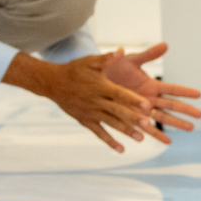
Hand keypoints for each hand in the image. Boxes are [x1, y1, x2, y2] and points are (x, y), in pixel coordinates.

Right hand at [4, 52, 154, 152]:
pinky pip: (98, 133)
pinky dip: (109, 141)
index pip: (119, 94)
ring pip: (111, 123)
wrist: (52, 83)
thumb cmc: (75, 70)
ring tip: (141, 139)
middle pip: (118, 110)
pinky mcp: (86, 120)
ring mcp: (91, 112)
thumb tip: (121, 51)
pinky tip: (121, 150)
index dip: (133, 100)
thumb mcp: (90, 61)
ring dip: (125, 131)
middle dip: (133, 118)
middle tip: (149, 125)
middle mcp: (97, 101)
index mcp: (101, 86)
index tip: (147, 105)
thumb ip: (106, 58)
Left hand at [104, 43, 200, 142]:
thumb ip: (148, 55)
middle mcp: (149, 98)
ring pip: (162, 118)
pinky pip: (146, 129)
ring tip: (191, 129)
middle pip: (171, 105)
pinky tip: (167, 142)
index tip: (199, 94)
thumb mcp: (129, 60)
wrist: (92, 81)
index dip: (184, 91)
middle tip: (200, 115)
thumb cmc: (111, 68)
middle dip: (186, 110)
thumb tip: (165, 44)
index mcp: (150, 84)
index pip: (171, 88)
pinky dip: (156, 135)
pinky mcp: (132, 118)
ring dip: (177, 123)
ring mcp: (141, 110)